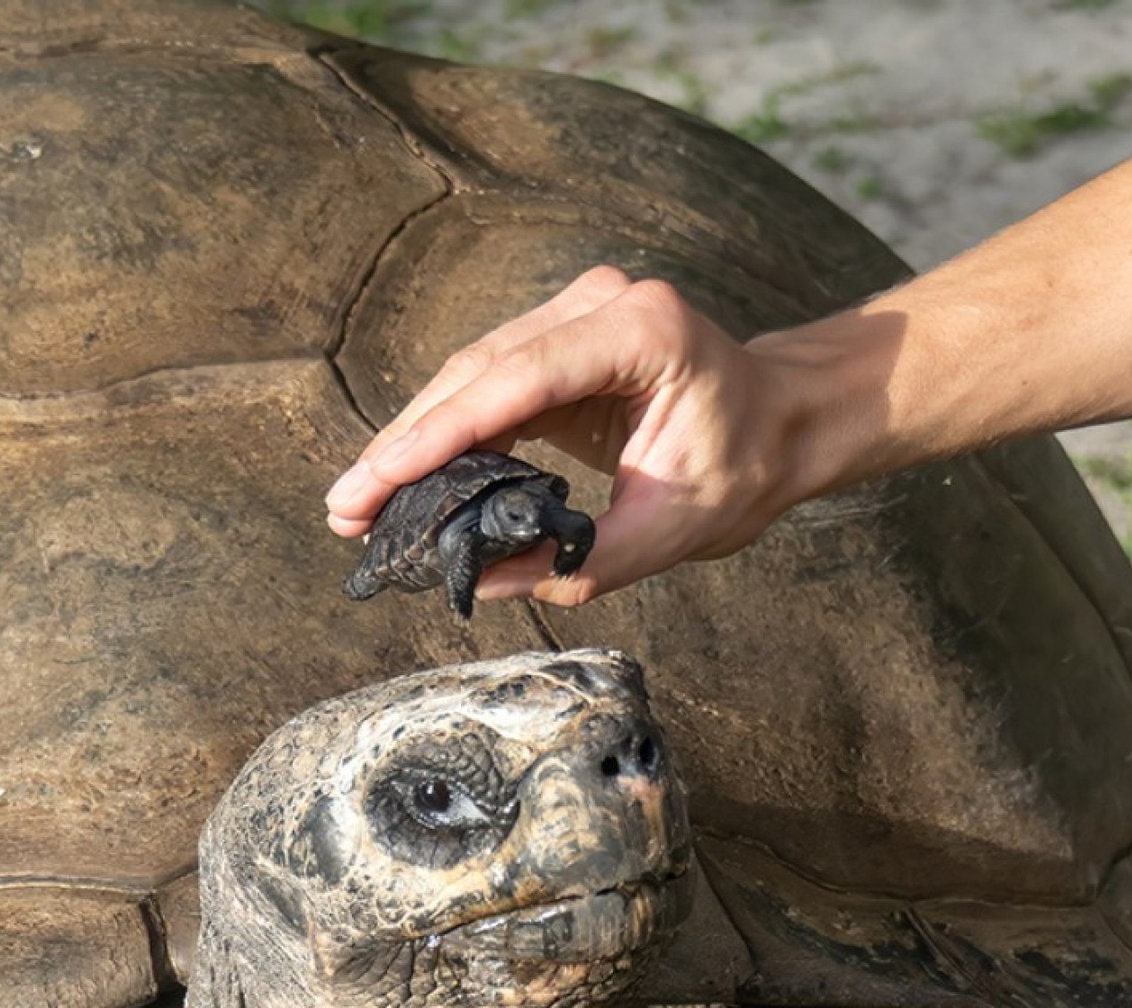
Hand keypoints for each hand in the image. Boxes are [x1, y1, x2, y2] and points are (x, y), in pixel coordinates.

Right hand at [324, 266, 802, 605]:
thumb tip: (482, 580)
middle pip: (478, 372)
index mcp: (640, 332)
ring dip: (412, 439)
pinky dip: (445, 434)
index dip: (442, 434)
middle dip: (406, 443)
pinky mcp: (560, 338)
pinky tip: (403, 481)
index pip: (517, 378)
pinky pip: (488, 385)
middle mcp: (600, 303)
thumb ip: (583, 562)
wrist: (785, 420)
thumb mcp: (674, 531)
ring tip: (357, 503)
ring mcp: (576, 313)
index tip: (383, 480)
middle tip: (346, 508)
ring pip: (470, 376)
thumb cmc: (745, 468)